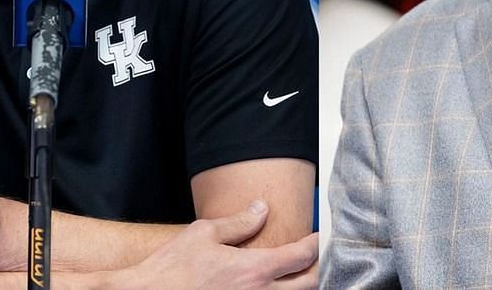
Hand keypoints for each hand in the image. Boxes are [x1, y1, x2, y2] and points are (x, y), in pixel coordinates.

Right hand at [99, 200, 317, 289]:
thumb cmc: (171, 268)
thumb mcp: (204, 233)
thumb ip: (239, 222)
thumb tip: (262, 209)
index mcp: (254, 270)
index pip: (300, 256)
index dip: (315, 245)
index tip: (319, 238)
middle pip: (308, 285)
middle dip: (316, 269)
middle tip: (316, 258)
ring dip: (300, 286)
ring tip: (299, 274)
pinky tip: (273, 286)